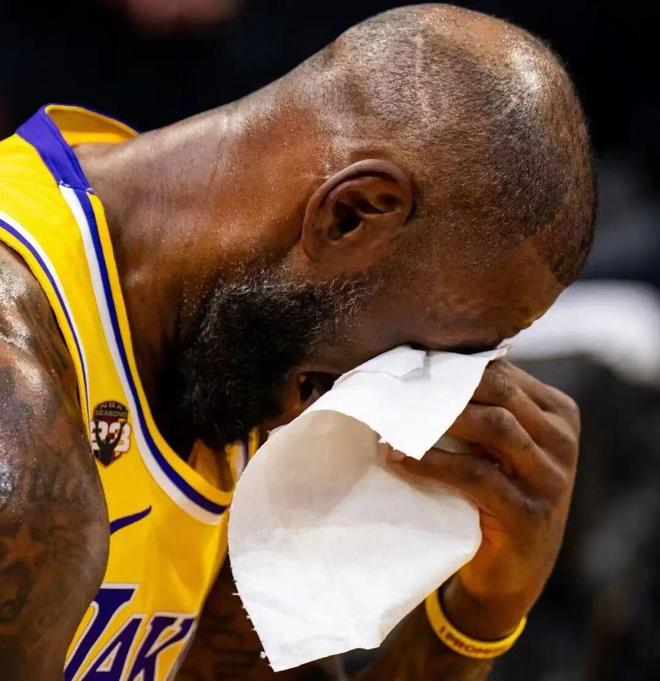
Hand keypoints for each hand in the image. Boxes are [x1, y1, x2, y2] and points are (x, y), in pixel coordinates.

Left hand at [394, 360, 579, 639]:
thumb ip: (481, 408)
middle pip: (500, 391)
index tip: (411, 363)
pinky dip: (434, 463)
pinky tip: (402, 459)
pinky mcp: (529, 513)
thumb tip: (424, 368)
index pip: (503, 372)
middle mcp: (561, 440)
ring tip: (397, 422)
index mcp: (557, 413)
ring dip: (439, 419)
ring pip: (495, 426)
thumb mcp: (498, 447)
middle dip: (446, 385)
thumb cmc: (495, 495)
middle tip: (400, 386)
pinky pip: (476, 475)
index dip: (454, 365)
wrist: (509, 573)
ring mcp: (550, 478)